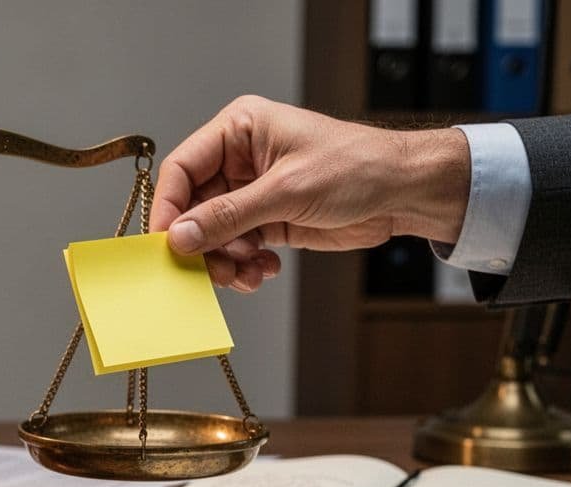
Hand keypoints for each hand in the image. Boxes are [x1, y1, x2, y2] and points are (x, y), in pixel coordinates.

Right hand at [151, 96, 470, 291]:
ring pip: (212, 234)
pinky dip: (243, 266)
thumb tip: (180, 236)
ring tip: (245, 273)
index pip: (182, 168)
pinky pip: (236, 248)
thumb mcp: (287, 191)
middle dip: (201, 242)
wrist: (404, 192)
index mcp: (239, 130)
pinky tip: (264, 269)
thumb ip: (228, 216)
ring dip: (223, 260)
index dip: (169, 207)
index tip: (166, 243)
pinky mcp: (266, 220)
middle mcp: (238, 160)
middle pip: (193, 208)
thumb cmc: (357, 167)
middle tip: (210, 270)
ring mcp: (251, 192)